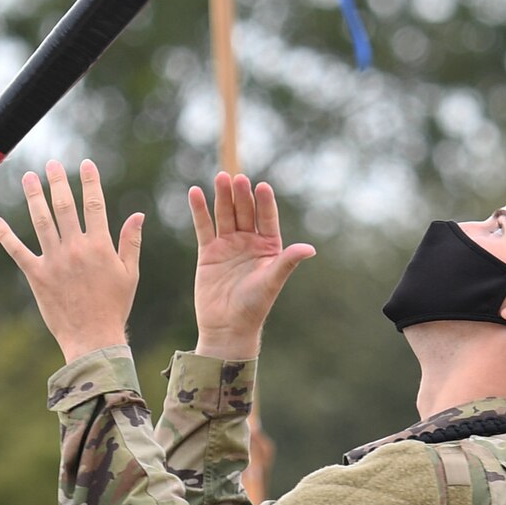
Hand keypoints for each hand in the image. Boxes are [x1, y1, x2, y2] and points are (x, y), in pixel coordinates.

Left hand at [0, 160, 143, 362]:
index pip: (94, 204)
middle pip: (64, 206)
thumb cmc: (115, 306)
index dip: (89, 182)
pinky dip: (5, 236)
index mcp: (100, 246)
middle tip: (51, 164)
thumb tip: (138, 214)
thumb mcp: (130, 273)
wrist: (93, 338)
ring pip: (41, 221)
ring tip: (28, 178)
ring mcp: (54, 261)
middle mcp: (75, 248)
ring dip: (33, 197)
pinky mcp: (37, 275)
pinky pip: (17, 251)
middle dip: (57, 182)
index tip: (86, 164)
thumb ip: (131, 242)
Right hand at [189, 173, 314, 359]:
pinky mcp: (209, 251)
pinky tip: (195, 193)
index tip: (262, 186)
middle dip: (242, 195)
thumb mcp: (272, 281)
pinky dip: (200, 210)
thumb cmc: (254, 307)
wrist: (227, 327)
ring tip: (220, 177)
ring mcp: (228, 245)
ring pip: (225, 215)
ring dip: (222, 197)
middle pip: (245, 212)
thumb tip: (310, 249)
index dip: (265, 203)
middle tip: (238, 178)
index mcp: (269, 247)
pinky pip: (204, 227)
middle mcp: (250, 242)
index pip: (268, 218)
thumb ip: (288, 262)